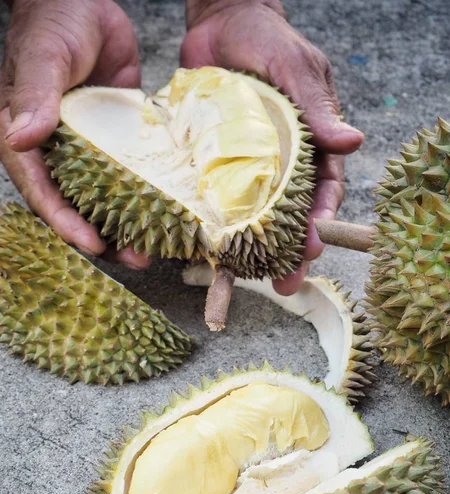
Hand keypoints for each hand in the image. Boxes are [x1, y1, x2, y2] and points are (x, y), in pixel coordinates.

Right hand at [0, 0, 149, 268]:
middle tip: (135, 260)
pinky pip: (128, 177)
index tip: (93, 244)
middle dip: (101, 237)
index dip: (64, 221)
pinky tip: (164, 216)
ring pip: (103, 200)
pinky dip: (143, 199)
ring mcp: (87, 151)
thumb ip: (34, 94)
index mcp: (25, 138)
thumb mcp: (44, 55)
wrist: (86, 3)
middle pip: (74, 206)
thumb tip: (20, 140)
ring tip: (153, 252)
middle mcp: (55, 152)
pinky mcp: (115, 143)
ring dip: (126, 227)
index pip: (40, 190)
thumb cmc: (55, 22)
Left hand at [181, 0, 363, 292]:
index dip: (321, 220)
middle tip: (284, 283)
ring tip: (248, 280)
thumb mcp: (296, 69)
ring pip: (255, 214)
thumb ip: (318, 107)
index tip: (314, 246)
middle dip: (290, 250)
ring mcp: (249, 164)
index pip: (323, 189)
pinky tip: (207, 249)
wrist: (220, 23)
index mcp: (311, 143)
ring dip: (254, 249)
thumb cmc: (266, 40)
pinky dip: (214, 222)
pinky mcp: (217, 161)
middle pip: (291, 214)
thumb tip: (352, 143)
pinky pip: (217, 196)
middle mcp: (282, 161)